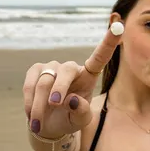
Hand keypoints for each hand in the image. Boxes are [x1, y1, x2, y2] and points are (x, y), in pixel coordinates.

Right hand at [23, 22, 123, 138]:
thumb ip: (81, 112)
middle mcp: (71, 68)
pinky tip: (32, 115)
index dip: (109, 42)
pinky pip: (31, 84)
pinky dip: (30, 101)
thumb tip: (71, 99)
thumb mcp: (80, 121)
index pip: (100, 58)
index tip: (119, 26)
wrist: (48, 124)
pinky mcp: (36, 70)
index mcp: (89, 76)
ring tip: (38, 123)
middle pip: (66, 71)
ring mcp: (53, 67)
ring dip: (40, 106)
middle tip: (54, 105)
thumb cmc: (69, 119)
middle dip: (59, 89)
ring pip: (45, 82)